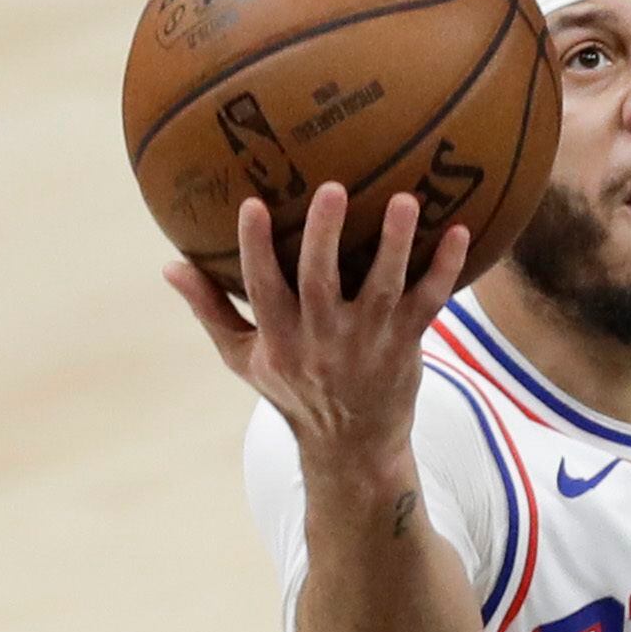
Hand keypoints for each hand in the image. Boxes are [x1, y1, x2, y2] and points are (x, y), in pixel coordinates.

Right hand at [166, 187, 467, 464]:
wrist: (352, 444)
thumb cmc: (293, 389)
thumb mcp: (243, 357)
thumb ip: (210, 310)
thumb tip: (170, 265)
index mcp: (279, 336)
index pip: (261, 286)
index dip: (254, 246)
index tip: (252, 203)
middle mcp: (322, 337)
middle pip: (321, 280)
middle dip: (325, 234)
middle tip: (333, 188)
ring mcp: (369, 339)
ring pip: (384, 286)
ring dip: (395, 243)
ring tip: (405, 201)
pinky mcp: (407, 342)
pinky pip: (431, 301)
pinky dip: (446, 268)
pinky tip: (460, 232)